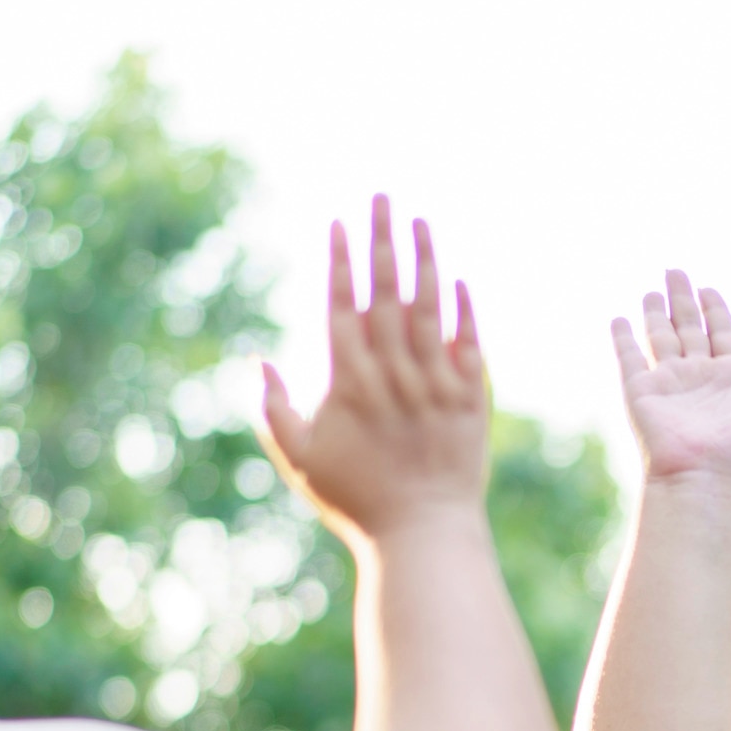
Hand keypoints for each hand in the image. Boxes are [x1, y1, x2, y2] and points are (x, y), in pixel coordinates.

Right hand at [260, 197, 487, 546]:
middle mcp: (393, 374)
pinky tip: (458, 277)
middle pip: (386, 293)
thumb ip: (275, 409)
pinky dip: (463, 310)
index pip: (343, 305)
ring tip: (420, 221)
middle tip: (381, 196)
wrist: (423, 535)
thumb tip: (259, 361)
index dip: (341, 261)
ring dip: (425, 260)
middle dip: (381, 240)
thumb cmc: (356, 500)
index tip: (339, 222)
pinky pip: (468, 344)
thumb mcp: (299, 458)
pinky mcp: (471, 399)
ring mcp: (435, 384)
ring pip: (429, 309)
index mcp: (349, 382)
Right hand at [613, 271, 730, 494]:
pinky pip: (630, 358)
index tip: (707, 288)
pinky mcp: (642, 394)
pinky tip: (620, 318)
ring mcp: (670, 386)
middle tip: (675, 269)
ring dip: (656, 313)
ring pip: (661, 339)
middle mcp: (700, 379)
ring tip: (652, 288)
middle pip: (690, 329)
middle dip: (683, 300)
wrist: (706, 484)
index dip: (716, 310)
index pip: (723, 334)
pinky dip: (624, 338)